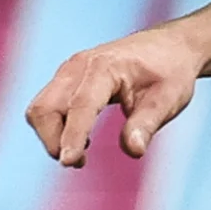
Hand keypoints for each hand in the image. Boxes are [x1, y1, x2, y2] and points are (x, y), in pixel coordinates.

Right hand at [29, 24, 207, 167]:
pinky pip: (46, 107)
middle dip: (53, 141)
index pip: (81, 105)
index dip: (72, 135)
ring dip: (52, 136)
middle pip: (45, 108)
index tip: (68, 162)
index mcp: (105, 67)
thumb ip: (147, 124)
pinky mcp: (67, 79)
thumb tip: (133, 151)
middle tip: (81, 163)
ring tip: (83, 154)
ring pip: (40, 109)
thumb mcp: (168, 100)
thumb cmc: (170, 72)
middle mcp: (78, 67)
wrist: (169, 46)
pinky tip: (82, 139)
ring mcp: (69, 71)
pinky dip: (55, 128)